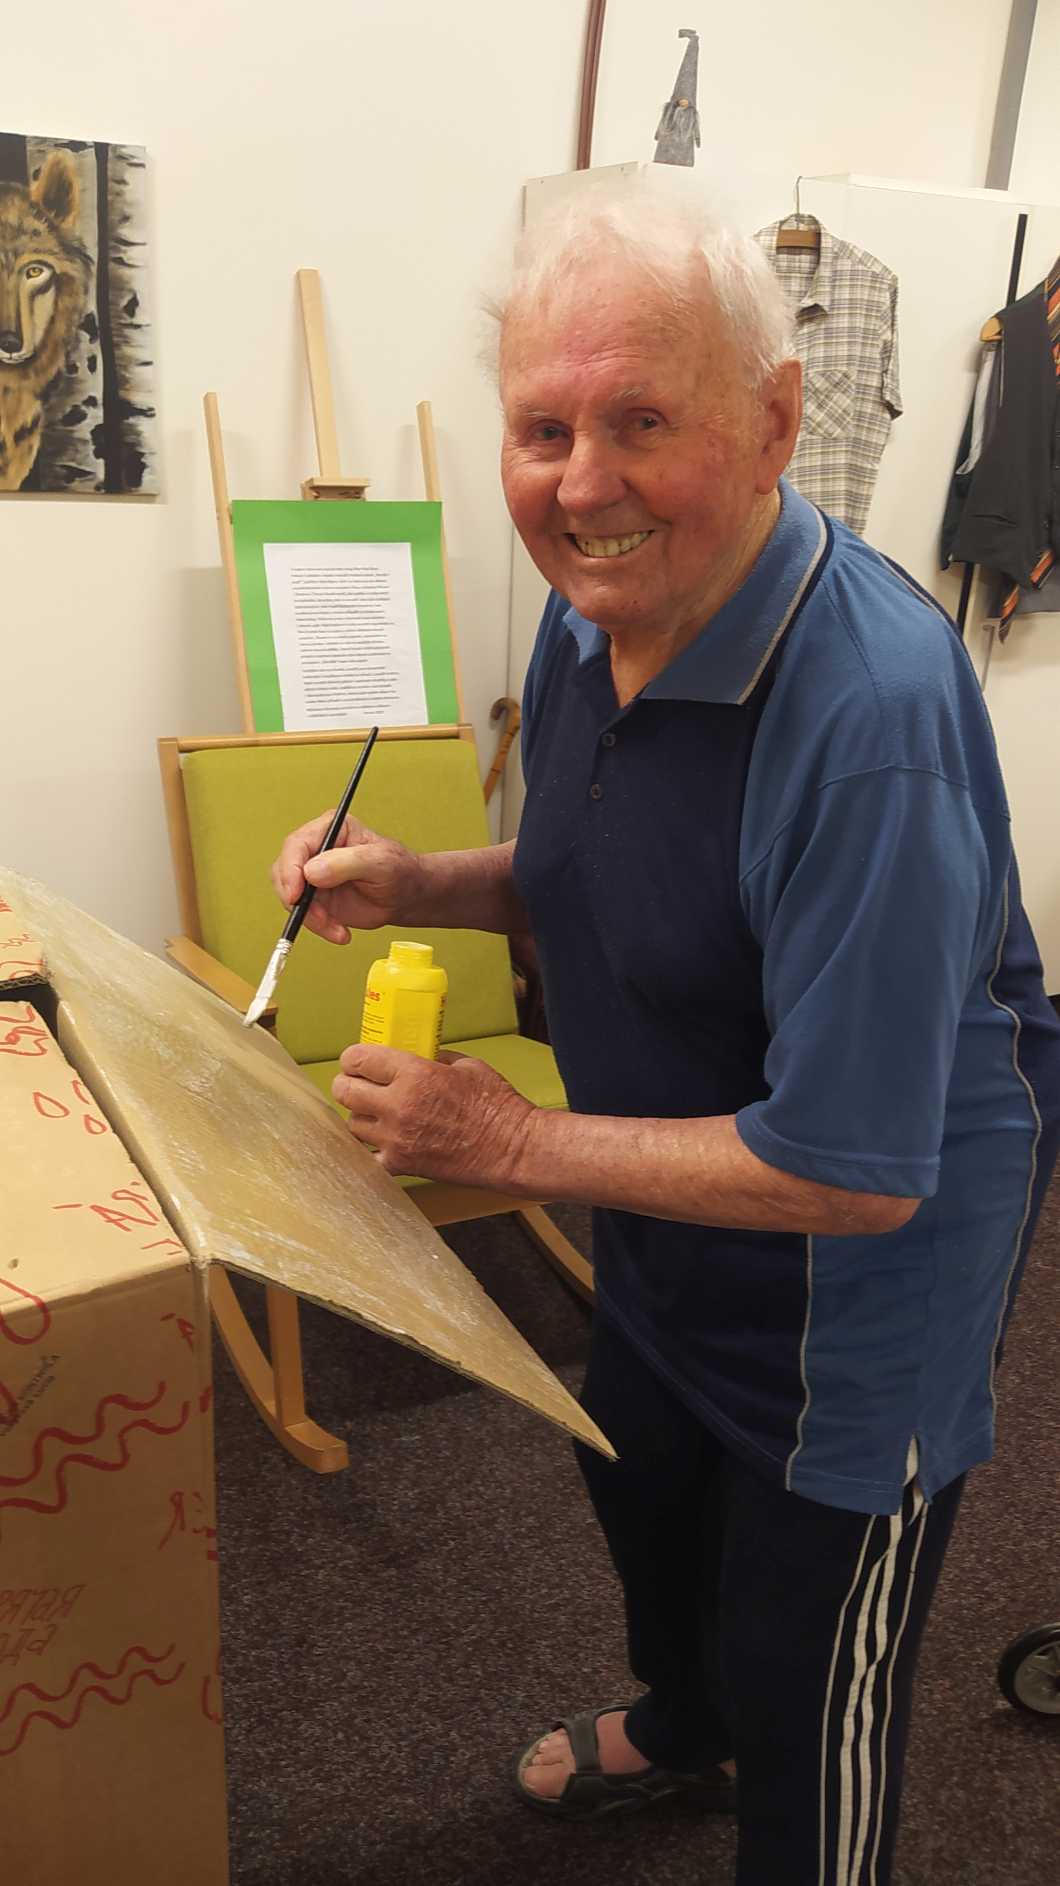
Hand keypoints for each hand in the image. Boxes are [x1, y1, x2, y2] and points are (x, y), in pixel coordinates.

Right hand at [271, 814, 424, 944]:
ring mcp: (313, 874)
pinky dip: (319, 927)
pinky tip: (340, 932)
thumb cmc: (398, 870)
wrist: (406, 897)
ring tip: (337, 927)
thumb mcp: (380, 862)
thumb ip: (347, 862)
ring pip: (290, 896)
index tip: (295, 894)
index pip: (297, 844)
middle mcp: (317, 849)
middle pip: (285, 870)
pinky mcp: (315, 897)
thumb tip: (311, 871)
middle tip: (317, 917)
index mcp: (331, 828)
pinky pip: (303, 914)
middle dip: (296, 898)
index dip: (290, 869)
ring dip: (310, 917)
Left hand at [333, 1044, 534, 1182]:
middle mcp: (398, 1106)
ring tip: (376, 1112)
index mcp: (414, 1074)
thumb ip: (432, 1059)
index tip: (356, 1060)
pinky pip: (368, 1156)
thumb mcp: (465, 1065)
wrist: (511, 1149)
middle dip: (347, 1083)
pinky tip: (384, 1140)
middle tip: (356, 1083)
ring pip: (352, 1124)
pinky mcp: (402, 1165)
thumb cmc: (496, 1105)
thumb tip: (413, 1057)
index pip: (359, 1060)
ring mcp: (396, 1139)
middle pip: (345, 1091)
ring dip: (360, 1115)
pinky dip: (372, 1147)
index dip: (353, 1058)